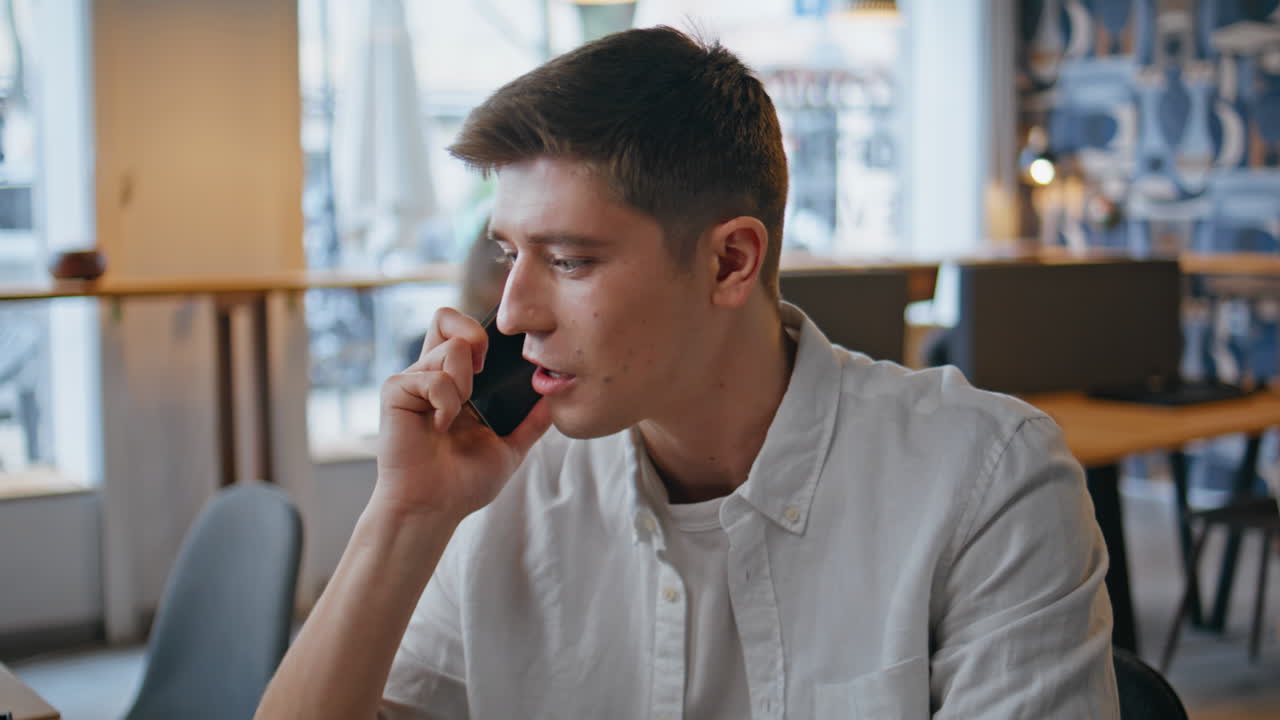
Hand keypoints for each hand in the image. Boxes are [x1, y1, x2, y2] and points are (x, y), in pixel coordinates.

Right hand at [374, 307, 550, 522]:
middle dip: (474, 337)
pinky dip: (446, 403)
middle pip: (445, 317)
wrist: (433, 508)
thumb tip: (556, 399)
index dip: (481, 331)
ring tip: (456, 416)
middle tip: (483, 371)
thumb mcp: (510, 447)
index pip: (461, 330)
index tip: (499, 360)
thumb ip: (532, 422)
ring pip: (451, 349)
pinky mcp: (396, 390)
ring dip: (465, 384)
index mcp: (454, 382)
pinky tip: (439, 426)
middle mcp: (431, 374)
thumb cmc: (463, 482)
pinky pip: (433, 377)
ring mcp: (412, 381)